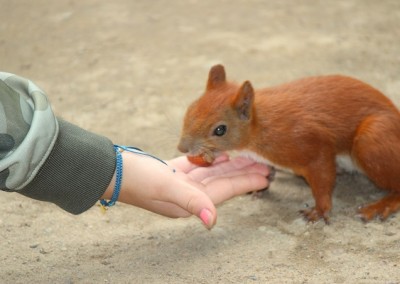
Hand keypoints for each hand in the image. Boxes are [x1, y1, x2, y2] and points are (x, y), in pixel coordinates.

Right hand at [101, 152, 269, 228]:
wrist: (111, 170)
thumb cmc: (136, 179)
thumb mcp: (165, 187)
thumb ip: (191, 201)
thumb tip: (212, 221)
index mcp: (190, 201)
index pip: (226, 190)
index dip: (247, 182)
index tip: (266, 174)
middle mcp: (189, 194)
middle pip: (224, 182)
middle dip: (245, 172)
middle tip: (265, 162)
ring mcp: (181, 183)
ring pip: (214, 172)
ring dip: (232, 165)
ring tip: (250, 156)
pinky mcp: (173, 172)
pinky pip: (199, 166)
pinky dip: (212, 160)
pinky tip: (223, 153)